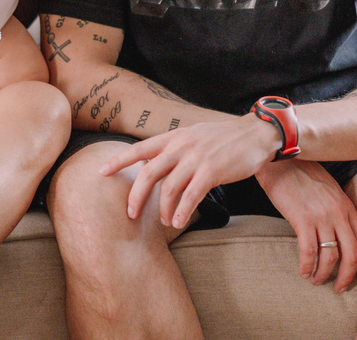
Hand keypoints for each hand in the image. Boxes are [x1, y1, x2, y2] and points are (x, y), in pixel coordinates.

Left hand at [99, 117, 279, 228]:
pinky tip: (179, 222)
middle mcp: (181, 145)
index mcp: (174, 137)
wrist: (255, 135)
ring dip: (163, 209)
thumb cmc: (223, 139)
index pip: (139, 149)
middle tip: (131, 214)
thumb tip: (152, 164)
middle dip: (135, 195)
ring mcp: (196, 158)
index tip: (101, 172)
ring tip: (165, 222)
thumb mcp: (193, 136)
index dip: (118, 161)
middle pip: (148, 172)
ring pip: (168, 187)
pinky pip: (191, 195)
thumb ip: (173, 149)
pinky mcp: (212, 171)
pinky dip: (182, 211)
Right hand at [255, 159, 356, 291]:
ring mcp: (321, 215)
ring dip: (325, 274)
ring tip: (316, 280)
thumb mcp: (329, 189)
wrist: (281, 158)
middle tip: (339, 287)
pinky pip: (308, 251)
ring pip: (331, 255)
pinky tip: (303, 271)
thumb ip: (338, 208)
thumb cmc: (302, 173)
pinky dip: (307, 265)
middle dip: (347, 276)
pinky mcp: (301, 218)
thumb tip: (341, 232)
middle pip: (352, 253)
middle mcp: (337, 212)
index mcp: (346, 205)